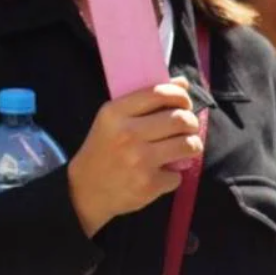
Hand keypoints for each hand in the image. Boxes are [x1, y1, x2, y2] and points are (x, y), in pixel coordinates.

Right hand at [67, 78, 200, 237]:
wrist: (83, 191)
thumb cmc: (104, 150)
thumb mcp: (114, 120)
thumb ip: (146, 100)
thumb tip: (183, 83)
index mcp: (115, 113)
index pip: (160, 93)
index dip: (181, 96)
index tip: (184, 104)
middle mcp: (127, 134)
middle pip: (181, 119)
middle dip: (191, 123)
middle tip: (187, 128)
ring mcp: (139, 160)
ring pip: (189, 144)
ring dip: (192, 146)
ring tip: (183, 148)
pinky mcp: (148, 184)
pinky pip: (179, 174)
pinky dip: (174, 175)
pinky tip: (160, 174)